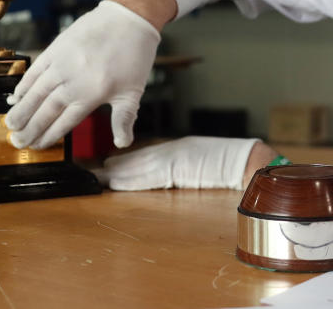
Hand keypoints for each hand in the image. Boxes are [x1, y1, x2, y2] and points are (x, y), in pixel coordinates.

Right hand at [5, 0, 159, 149]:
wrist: (129, 19)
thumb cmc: (134, 58)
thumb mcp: (133, 92)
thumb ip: (124, 119)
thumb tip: (122, 143)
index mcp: (92, 95)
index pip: (65, 122)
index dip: (49, 135)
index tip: (36, 146)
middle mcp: (74, 81)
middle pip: (46, 110)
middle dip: (30, 128)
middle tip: (16, 142)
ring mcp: (62, 64)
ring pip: (36, 92)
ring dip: (21, 110)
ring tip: (10, 125)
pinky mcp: (56, 48)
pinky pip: (35, 70)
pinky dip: (23, 84)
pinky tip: (15, 97)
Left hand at [95, 136, 261, 190]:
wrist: (244, 160)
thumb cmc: (229, 162)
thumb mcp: (201, 161)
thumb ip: (182, 166)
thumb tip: (172, 172)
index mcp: (176, 150)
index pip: (143, 157)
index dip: (122, 162)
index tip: (103, 165)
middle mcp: (170, 152)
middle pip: (134, 160)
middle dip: (111, 167)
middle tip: (88, 170)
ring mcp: (172, 159)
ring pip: (136, 167)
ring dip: (114, 174)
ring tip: (94, 177)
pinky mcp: (174, 168)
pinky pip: (147, 175)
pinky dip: (129, 180)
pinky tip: (114, 182)